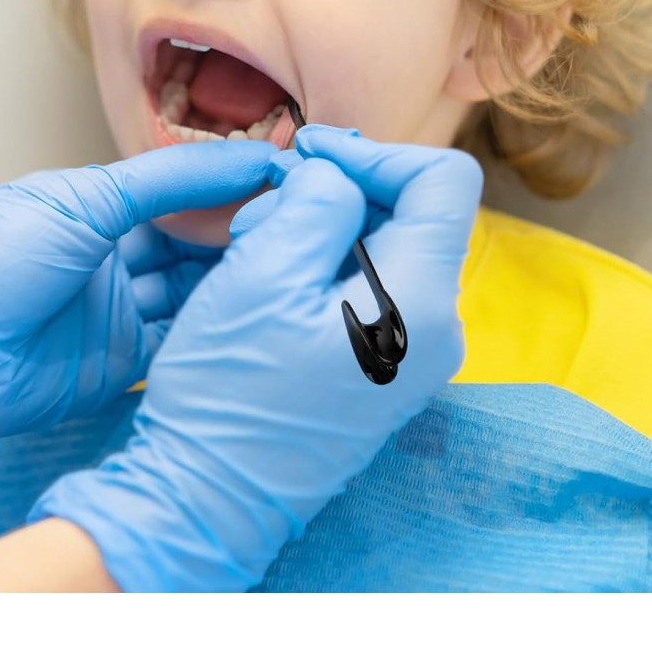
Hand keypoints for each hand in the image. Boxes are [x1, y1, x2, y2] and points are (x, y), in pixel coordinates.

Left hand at [0, 141, 275, 505]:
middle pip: (191, 240)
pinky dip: (214, 324)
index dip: (231, 181)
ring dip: (236, 276)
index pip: (179, 188)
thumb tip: (246, 156)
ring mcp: (113, 312)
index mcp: (91, 206)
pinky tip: (257, 307)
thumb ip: (167, 181)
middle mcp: (107, 257)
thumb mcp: (82, 201)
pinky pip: (179, 341)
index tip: (291, 173)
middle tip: (306, 218)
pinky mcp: (117, 367)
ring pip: (192, 290)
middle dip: (243, 228)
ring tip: (294, 258)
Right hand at [28, 128, 483, 590]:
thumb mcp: (264, 272)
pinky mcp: (386, 368)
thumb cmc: (228, 393)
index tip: (309, 153)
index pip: (444, 180)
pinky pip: (371, 287)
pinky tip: (268, 282)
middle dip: (337, 193)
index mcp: (422, 302)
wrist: (206, 499)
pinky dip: (323, 264)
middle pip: (413, 211)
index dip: (377, 153)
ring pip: (386, 246)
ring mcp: (416, 354)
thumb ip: (317, 202)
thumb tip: (339, 173)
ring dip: (321, 228)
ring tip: (253, 250)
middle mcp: (439, 328)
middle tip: (260, 214)